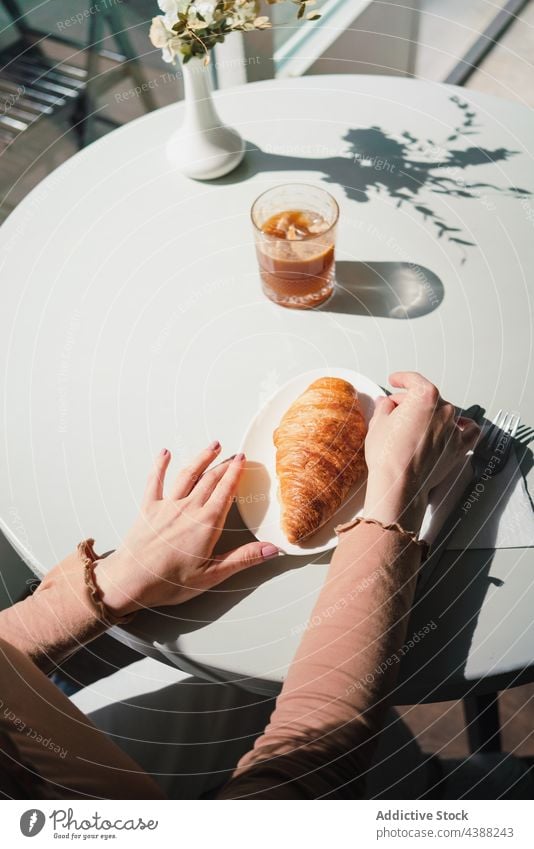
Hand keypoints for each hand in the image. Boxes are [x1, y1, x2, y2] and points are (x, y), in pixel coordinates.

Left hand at [94, 444, 278, 616]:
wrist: (131, 580)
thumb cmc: (169, 582)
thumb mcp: (212, 575)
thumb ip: (243, 558)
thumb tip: (271, 550)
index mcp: (207, 523)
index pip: (226, 491)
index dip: (236, 473)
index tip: (243, 460)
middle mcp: (189, 508)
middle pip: (210, 479)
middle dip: (224, 464)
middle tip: (234, 454)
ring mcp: (167, 505)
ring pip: (188, 474)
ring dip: (202, 458)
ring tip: (213, 446)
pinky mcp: (148, 508)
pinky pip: (155, 481)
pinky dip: (160, 465)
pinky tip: (165, 453)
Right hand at [363, 372, 479, 529]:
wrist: (398, 483)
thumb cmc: (388, 455)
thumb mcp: (378, 424)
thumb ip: (385, 408)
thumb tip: (386, 404)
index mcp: (424, 397)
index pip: (414, 380)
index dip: (402, 379)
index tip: (396, 380)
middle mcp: (443, 410)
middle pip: (427, 397)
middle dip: (411, 401)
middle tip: (395, 409)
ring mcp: (454, 429)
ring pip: (444, 413)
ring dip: (431, 414)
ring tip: (416, 424)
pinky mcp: (459, 448)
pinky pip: (470, 432)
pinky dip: (465, 427)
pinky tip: (458, 426)